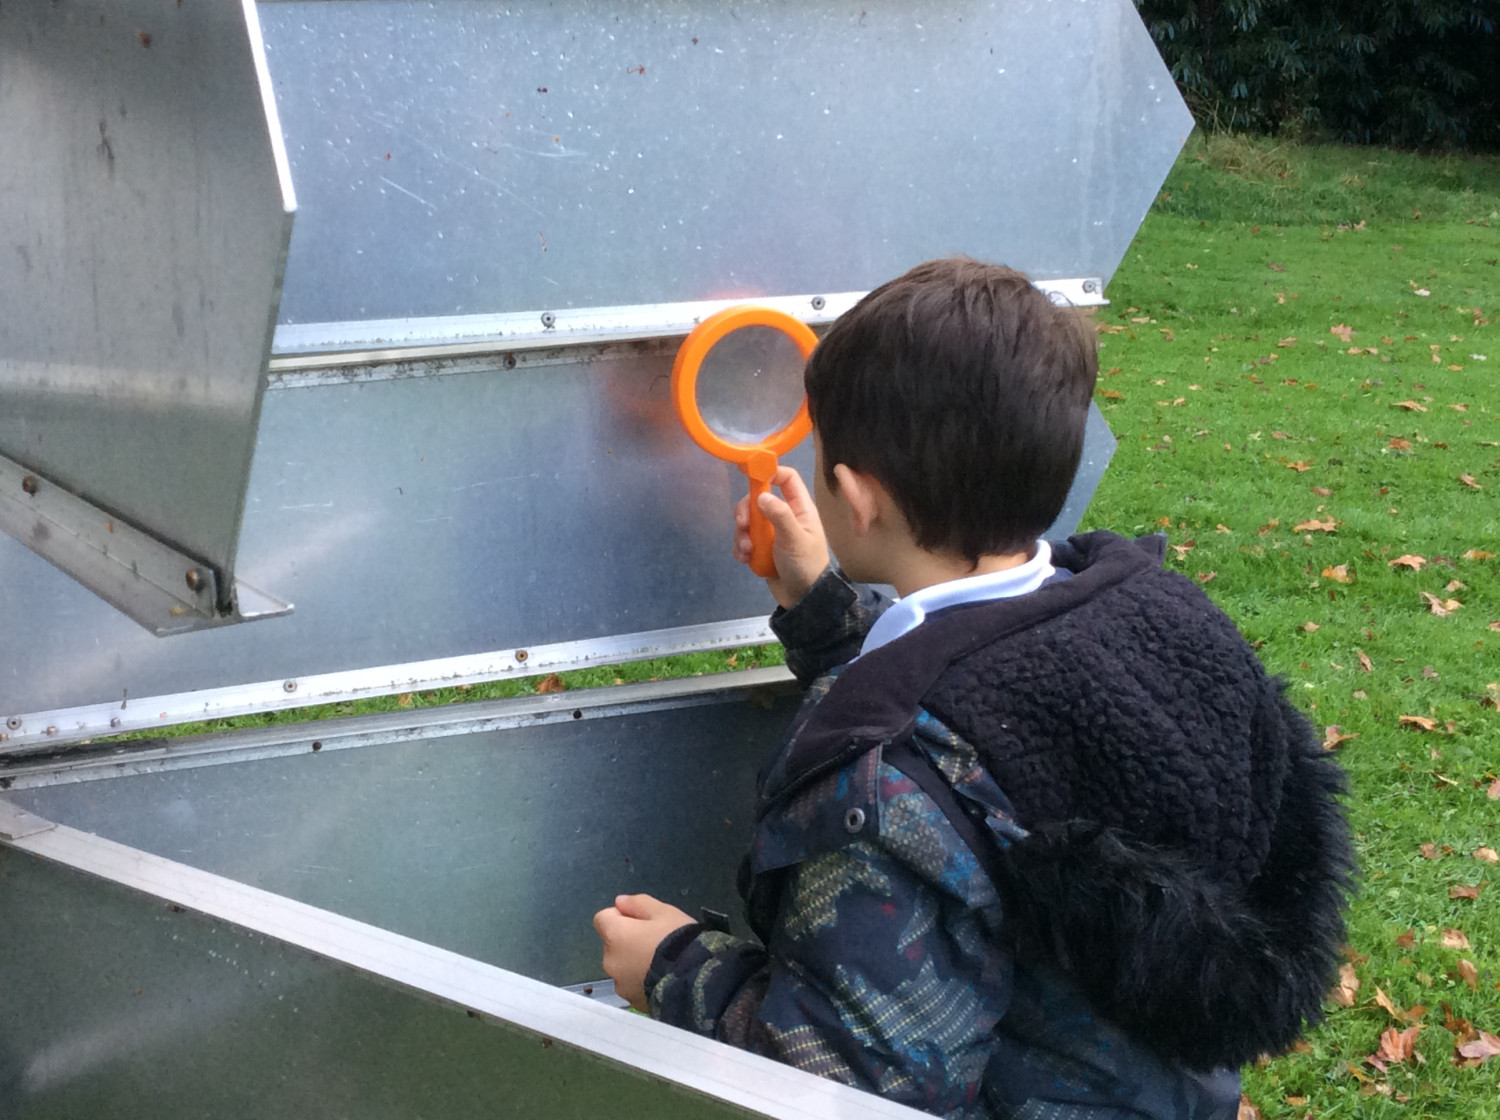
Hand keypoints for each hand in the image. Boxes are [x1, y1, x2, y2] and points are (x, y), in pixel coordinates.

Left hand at [592, 893, 695, 1011]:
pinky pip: (633, 985)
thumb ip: (638, 904)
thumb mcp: (664, 912)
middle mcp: (610, 961)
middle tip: (656, 941)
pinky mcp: (633, 1002)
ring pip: (622, 967)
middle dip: (628, 940)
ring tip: (661, 963)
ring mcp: (620, 985)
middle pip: (613, 944)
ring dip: (633, 962)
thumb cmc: (677, 940)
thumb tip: (619, 902)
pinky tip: (662, 979)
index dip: (620, 915)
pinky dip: (642, 981)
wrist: (694, 982)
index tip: (641, 919)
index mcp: (614, 935)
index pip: (602, 918)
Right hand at [733, 465, 829, 609]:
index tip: (748, 472)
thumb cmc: (806, 566)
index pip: (786, 478)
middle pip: (758, 499)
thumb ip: (780, 515)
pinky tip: (745, 559)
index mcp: (799, 509)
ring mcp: (771, 533)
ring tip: (747, 550)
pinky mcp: (761, 549)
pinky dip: (741, 548)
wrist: (803, 599)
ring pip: (748, 521)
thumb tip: (761, 496)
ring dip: (742, 534)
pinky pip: (744, 540)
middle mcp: (784, 517)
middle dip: (746, 510)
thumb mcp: (795, 539)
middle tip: (742, 524)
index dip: (769, 471)